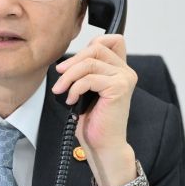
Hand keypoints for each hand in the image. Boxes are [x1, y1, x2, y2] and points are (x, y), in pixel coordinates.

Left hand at [52, 34, 137, 185]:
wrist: (102, 145)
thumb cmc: (93, 122)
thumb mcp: (86, 90)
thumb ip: (86, 71)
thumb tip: (66, 61)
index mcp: (120, 70)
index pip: (112, 40)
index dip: (90, 44)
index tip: (72, 64)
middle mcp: (126, 71)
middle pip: (96, 47)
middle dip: (73, 60)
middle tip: (59, 75)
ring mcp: (124, 78)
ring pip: (89, 62)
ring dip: (69, 76)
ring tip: (60, 90)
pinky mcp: (119, 88)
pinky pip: (89, 78)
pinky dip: (74, 88)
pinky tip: (71, 100)